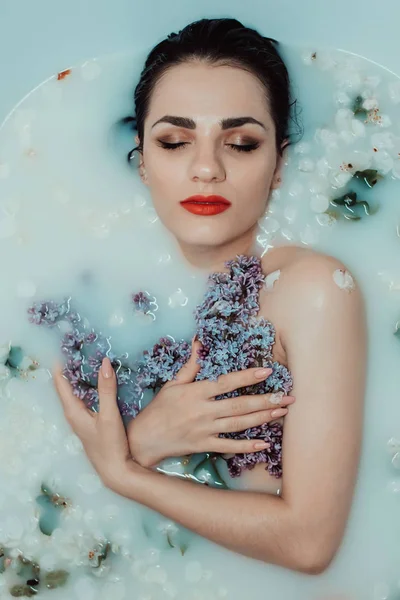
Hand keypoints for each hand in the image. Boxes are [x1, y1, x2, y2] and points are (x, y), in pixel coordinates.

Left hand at [53, 357, 132, 491]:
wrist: (116, 471)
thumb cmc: (110, 445)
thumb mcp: (109, 415)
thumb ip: (107, 389)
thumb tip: (104, 363)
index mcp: (73, 410)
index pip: (60, 383)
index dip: (61, 365)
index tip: (65, 348)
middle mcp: (74, 414)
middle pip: (68, 386)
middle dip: (72, 368)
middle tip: (80, 349)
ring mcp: (82, 419)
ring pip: (78, 392)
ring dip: (82, 377)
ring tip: (90, 360)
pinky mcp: (91, 422)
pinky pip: (87, 399)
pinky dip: (90, 387)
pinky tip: (101, 383)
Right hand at [128, 339, 294, 467]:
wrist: (143, 439)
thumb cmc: (158, 409)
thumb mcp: (172, 384)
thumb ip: (190, 365)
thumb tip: (200, 342)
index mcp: (195, 393)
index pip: (226, 383)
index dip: (247, 377)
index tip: (267, 371)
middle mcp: (202, 411)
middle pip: (239, 405)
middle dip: (265, 400)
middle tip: (288, 397)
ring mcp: (204, 430)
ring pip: (239, 424)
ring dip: (262, 418)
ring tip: (282, 412)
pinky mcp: (204, 446)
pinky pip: (229, 447)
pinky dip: (247, 446)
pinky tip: (264, 443)